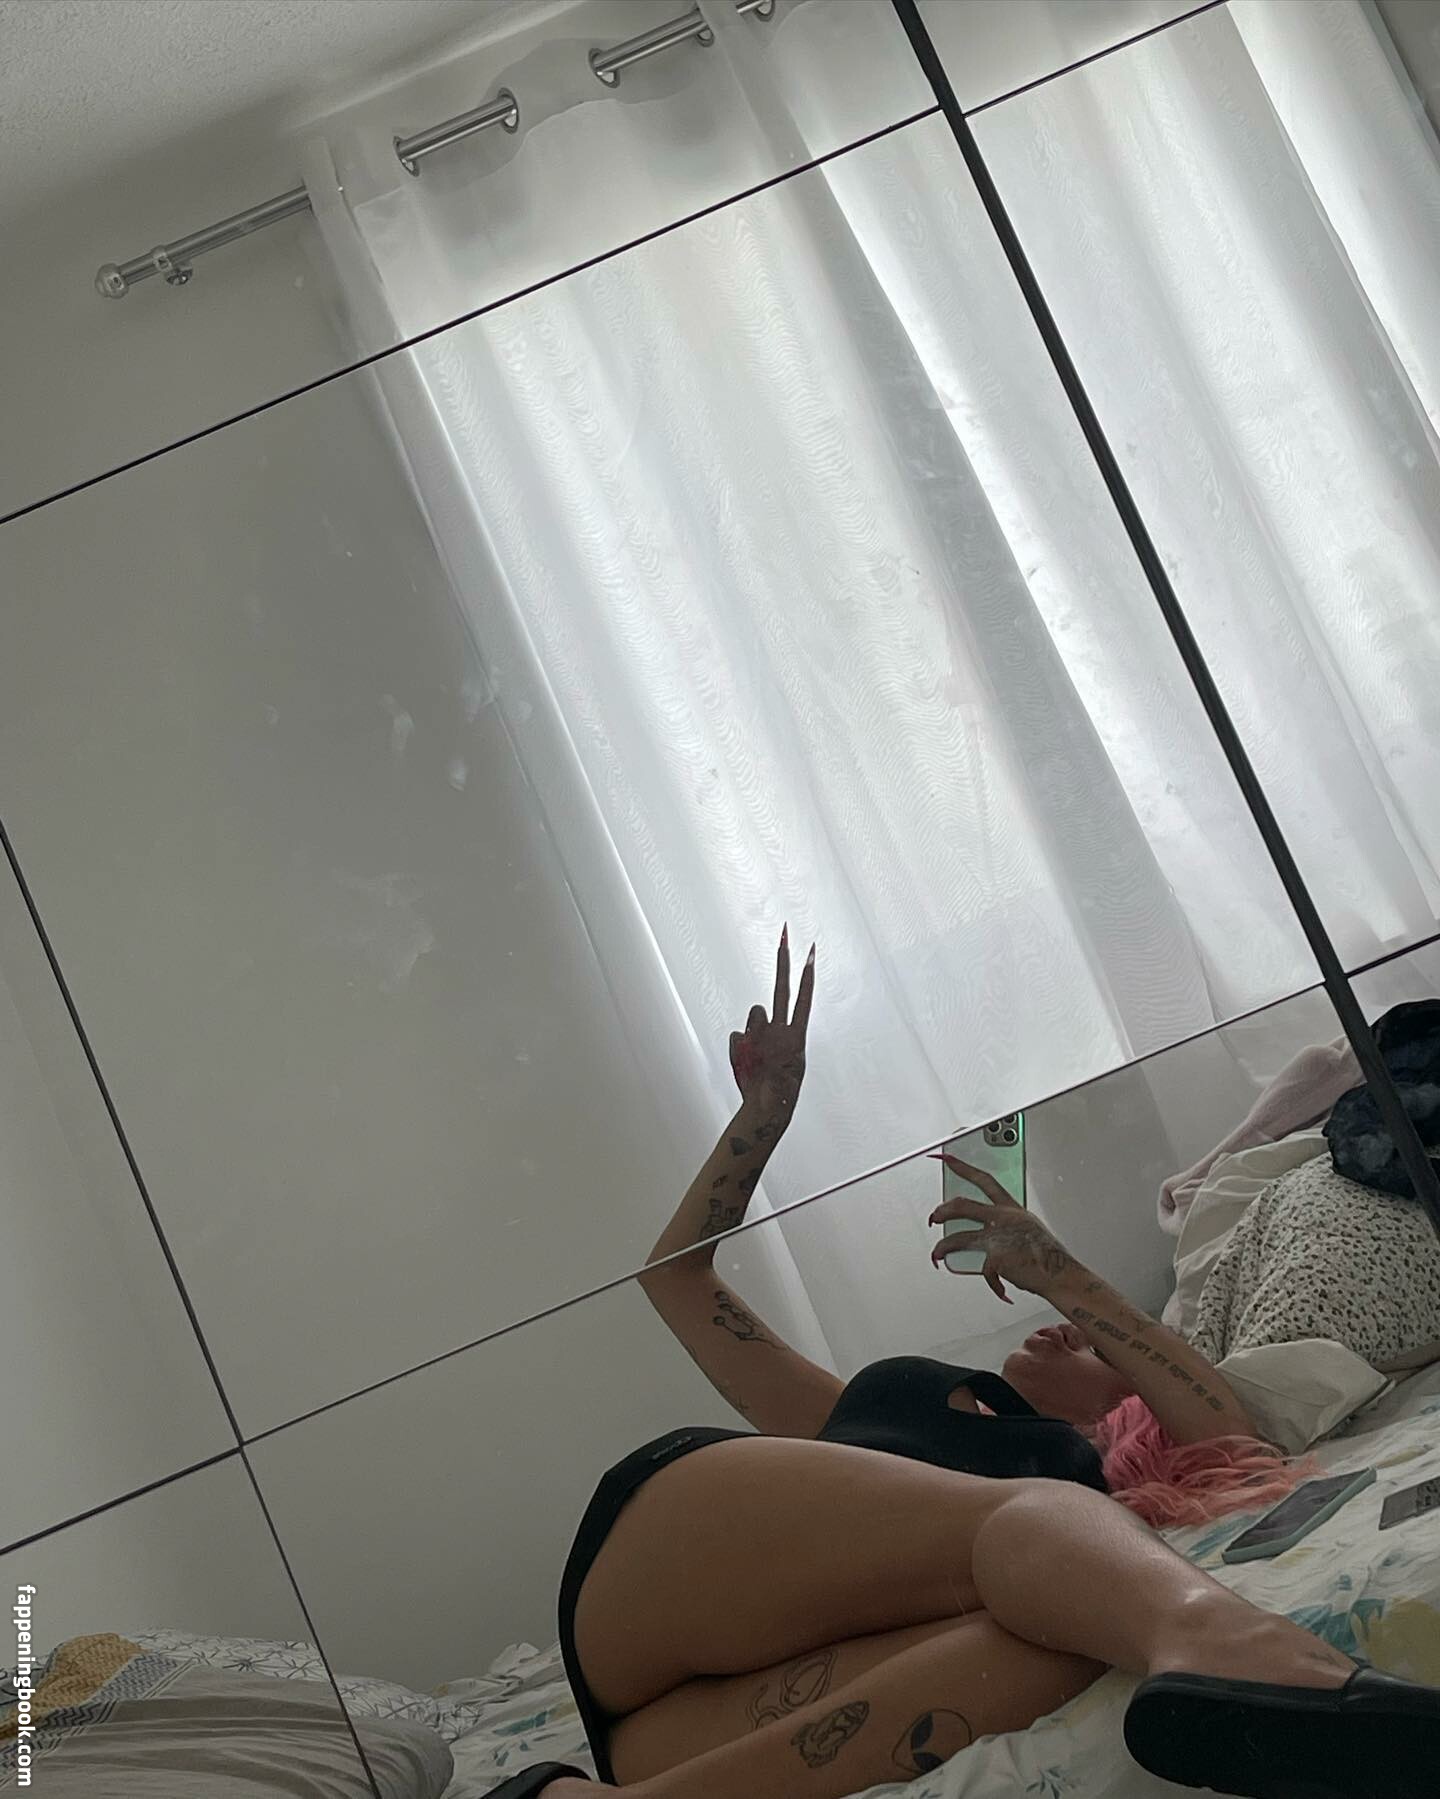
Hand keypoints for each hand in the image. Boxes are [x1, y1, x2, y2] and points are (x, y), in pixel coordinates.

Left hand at [730, 928, 814, 1134]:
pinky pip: (737, 1035)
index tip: (810, 950)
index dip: (807, 974)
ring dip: (754, 1029)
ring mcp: (761, 1036)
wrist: (765, 1108)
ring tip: (759, 1055)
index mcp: (797, 1036)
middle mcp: (780, 1031)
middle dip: (783, 960)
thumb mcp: (783, 1058)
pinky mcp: (742, 1043)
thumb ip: (770, 1031)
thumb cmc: (777, 1086)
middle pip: (781, 988)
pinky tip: (746, 1064)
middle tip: (784, 932)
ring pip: (753, 1015)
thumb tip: (754, 1015)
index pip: (803, 998)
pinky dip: (740, 1047)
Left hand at [929, 1154, 1076, 1303]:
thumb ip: (1006, 1225)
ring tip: (937, 1254)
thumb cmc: (1047, 1255)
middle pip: (962, 1206)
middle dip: (942, 1211)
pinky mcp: (996, 1258)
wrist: (1061, 1275)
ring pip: (958, 1238)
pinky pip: (984, 1271)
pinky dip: (992, 1282)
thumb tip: (987, 1232)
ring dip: (943, 1247)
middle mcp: (1003, 1218)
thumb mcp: (1028, 1229)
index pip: (984, 1181)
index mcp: (1012, 1209)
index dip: (963, 1167)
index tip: (947, 1158)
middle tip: (935, 1217)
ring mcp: (998, 1237)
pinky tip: (999, 1287)